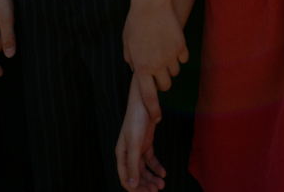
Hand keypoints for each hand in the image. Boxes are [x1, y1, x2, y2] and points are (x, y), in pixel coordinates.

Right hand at [116, 75, 165, 190]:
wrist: (144, 101)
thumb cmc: (136, 120)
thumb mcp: (135, 143)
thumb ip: (132, 164)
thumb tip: (132, 185)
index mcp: (121, 154)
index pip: (125, 178)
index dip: (135, 188)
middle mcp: (128, 153)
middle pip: (135, 175)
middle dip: (145, 185)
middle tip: (157, 190)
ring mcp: (137, 148)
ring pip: (143, 169)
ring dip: (152, 178)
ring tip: (162, 184)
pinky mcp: (146, 143)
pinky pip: (150, 160)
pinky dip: (156, 167)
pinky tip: (163, 172)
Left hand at [123, 3, 187, 121]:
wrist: (150, 3)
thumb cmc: (135, 21)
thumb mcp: (126, 42)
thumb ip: (130, 59)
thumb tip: (136, 70)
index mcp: (141, 67)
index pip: (148, 96)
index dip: (153, 110)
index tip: (157, 118)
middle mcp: (156, 65)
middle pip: (165, 86)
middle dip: (162, 81)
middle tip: (158, 70)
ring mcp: (170, 56)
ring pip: (175, 72)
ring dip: (170, 67)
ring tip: (164, 51)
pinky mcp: (181, 46)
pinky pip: (183, 58)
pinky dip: (179, 54)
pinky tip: (172, 43)